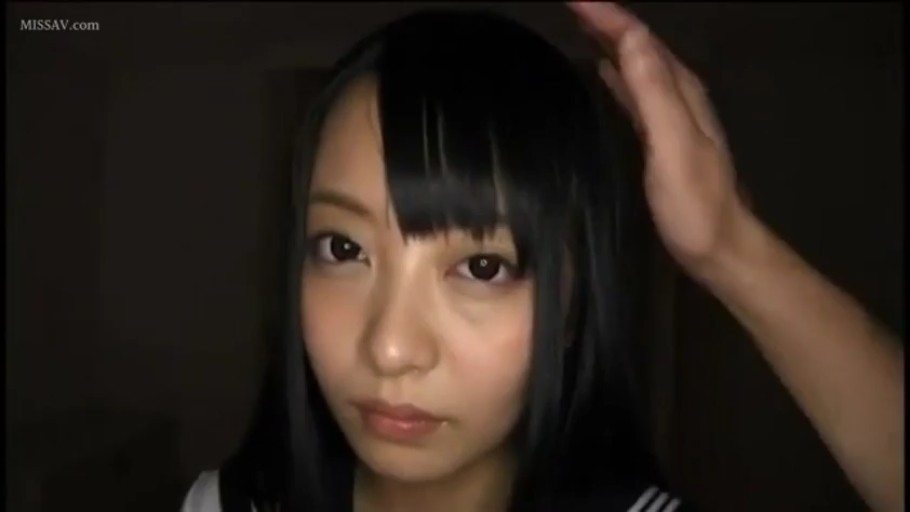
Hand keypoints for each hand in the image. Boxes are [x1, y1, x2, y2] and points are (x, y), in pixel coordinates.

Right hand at [568, 2, 749, 278]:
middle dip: (605, 20)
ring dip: (609, 40)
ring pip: (636, 64)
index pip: (639, 39)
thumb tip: (632, 40)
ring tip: (578, 24)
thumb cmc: (695, 205)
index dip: (606, 15)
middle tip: (570, 5)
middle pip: (638, 45)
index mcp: (680, 92)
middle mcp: (678, 95)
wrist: (720, 248)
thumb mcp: (674, 147)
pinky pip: (634, 90)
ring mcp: (671, 116)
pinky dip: (615, 72)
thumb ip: (655, 94)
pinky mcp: (660, 136)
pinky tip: (601, 72)